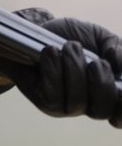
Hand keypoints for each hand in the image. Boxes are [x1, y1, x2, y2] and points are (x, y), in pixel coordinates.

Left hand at [0, 8, 121, 123]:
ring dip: (75, 66)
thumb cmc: (71, 36)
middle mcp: (87, 104)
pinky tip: (51, 52)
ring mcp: (64, 106)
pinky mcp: (43, 100)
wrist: (32, 30)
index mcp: (106, 92)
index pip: (120, 115)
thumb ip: (117, 48)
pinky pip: (53, 93)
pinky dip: (54, 66)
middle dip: (101, 81)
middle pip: (102, 110)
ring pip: (77, 100)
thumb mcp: (99, 37)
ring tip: (70, 47)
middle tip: (95, 62)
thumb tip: (121, 64)